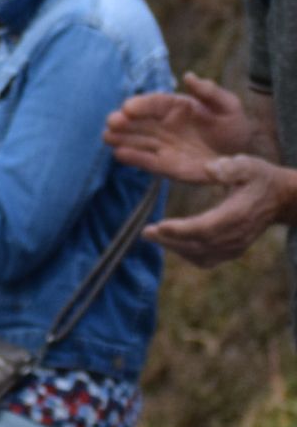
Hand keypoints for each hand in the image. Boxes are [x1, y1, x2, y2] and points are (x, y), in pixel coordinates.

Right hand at [106, 74, 259, 183]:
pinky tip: (120, 154)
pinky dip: (132, 157)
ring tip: (108, 137)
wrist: (240, 155)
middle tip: (113, 122)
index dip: (140, 104)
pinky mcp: (163, 165)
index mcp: (174, 106)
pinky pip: (145, 161)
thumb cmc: (233, 126)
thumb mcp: (228, 106)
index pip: (152, 103)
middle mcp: (161, 125)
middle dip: (122, 121)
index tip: (129, 107)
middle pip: (136, 121)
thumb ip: (210, 92)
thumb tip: (189, 76)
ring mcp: (160, 145)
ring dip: (120, 138)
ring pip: (135, 140)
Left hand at [146, 154, 296, 267]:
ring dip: (173, 248)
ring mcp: (235, 246)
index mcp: (239, 214)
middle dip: (169, 240)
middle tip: (146, 232)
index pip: (207, 228)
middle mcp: (237, 235)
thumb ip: (232, 167)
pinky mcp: (232, 251)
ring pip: (200, 255)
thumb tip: (211, 169)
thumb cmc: (260, 178)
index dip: (182, 229)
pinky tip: (169, 242)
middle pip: (198, 245)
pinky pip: (205, 260)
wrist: (280, 199)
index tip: (159, 225)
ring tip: (151, 235)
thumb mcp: (250, 165)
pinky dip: (185, 254)